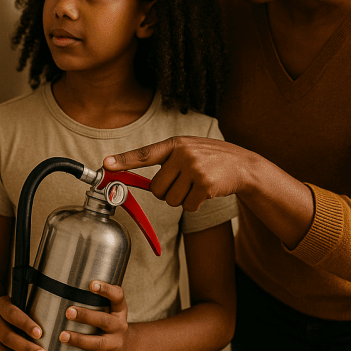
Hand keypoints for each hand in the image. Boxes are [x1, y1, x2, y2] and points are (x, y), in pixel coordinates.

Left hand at [59, 281, 131, 350]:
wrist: (130, 348)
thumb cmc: (111, 323)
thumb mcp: (111, 309)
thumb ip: (94, 299)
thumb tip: (62, 285)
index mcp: (119, 311)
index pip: (117, 297)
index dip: (106, 290)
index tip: (91, 284)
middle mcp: (119, 327)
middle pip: (103, 321)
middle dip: (86, 316)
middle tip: (68, 311)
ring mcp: (114, 345)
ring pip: (97, 343)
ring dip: (79, 340)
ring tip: (62, 336)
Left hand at [104, 136, 259, 210]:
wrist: (244, 165)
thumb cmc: (211, 159)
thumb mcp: (189, 150)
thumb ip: (167, 159)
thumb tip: (134, 174)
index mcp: (175, 144)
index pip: (145, 154)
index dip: (124, 160)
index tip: (106, 164)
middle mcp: (183, 154)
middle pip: (156, 188)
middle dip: (167, 192)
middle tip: (184, 183)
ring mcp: (194, 168)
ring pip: (170, 200)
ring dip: (182, 199)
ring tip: (197, 185)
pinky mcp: (205, 185)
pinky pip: (187, 206)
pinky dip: (195, 204)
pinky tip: (206, 192)